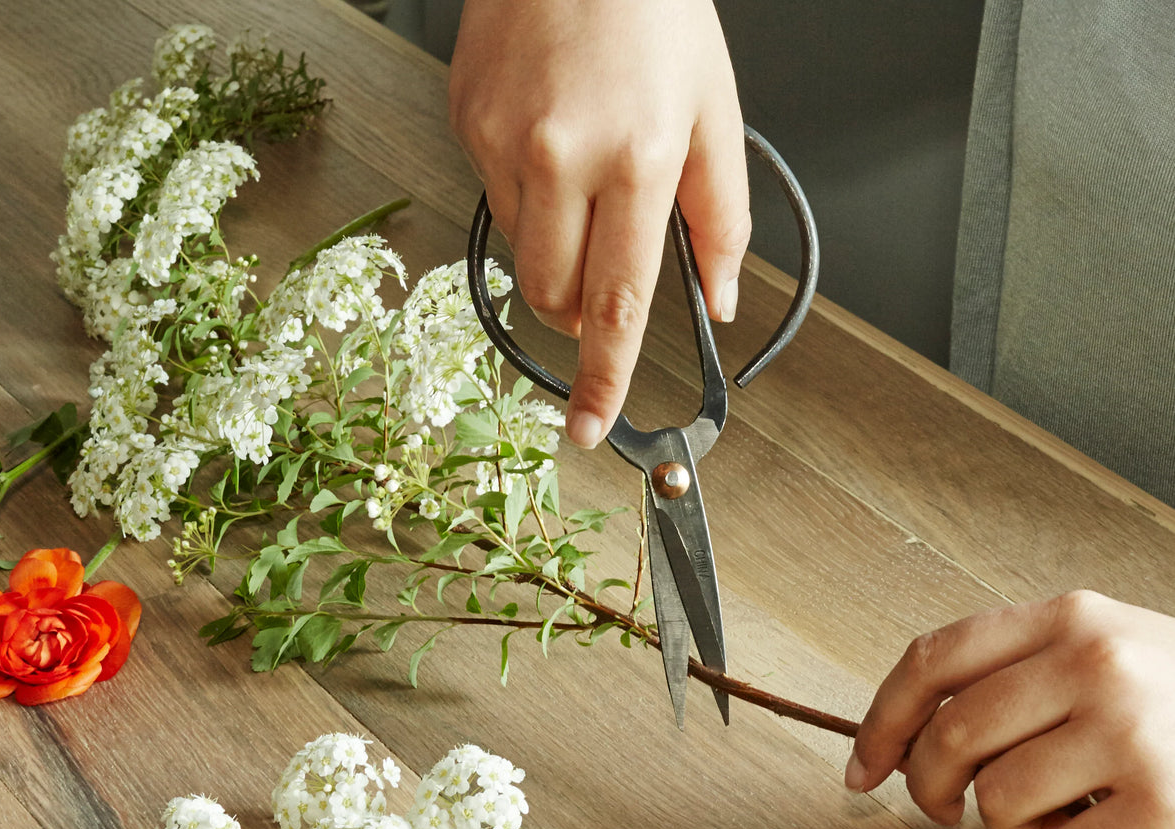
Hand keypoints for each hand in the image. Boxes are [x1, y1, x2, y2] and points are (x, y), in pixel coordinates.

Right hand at [449, 0, 748, 446]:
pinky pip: (497, 200)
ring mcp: (504, 142)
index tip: (591, 428)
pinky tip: (552, 141)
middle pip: (557, 297)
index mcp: (638, 158)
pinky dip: (530, 197)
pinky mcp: (468, 124)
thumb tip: (719, 298)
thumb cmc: (653, 8)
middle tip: (604, 280)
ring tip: (583, 178)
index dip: (606, 378)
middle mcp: (563, 156)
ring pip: (523, 255)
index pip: (618, 304)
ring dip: (557, 251)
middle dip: (581, 313)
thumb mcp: (714, 110)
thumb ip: (720, 217)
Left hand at [846, 591, 1174, 828]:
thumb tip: (903, 740)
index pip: (931, 660)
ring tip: (1054, 812)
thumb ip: (1011, 672)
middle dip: (925, 786)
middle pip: (951, 734)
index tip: (860, 768)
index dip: (880, 720)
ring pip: (998, 802)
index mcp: (1066, 617)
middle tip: (937, 809)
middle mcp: (1096, 662)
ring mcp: (1135, 730)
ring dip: (1006, 826)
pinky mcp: (1169, 803)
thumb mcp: (1099, 647)